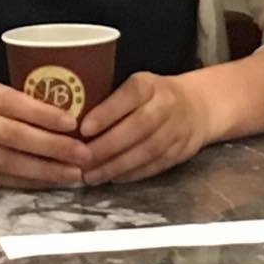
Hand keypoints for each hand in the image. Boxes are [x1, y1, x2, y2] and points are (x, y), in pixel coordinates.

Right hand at [0, 82, 90, 187]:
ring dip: (43, 171)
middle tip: (84, 155)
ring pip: (9, 162)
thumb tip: (67, 112)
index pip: (16, 103)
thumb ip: (17, 102)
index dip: (45, 114)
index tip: (74, 123)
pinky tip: (47, 184)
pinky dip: (25, 183)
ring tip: (72, 175)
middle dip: (53, 147)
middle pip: (16, 136)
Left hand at [80, 71, 214, 184]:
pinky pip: (155, 165)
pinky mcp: (180, 152)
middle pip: (138, 127)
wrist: (197, 107)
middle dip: (107, 146)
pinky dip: (132, 174)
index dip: (108, 112)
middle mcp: (165, 105)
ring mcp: (176, 130)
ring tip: (91, 175)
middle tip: (81, 160)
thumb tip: (66, 115)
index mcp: (149, 85)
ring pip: (146, 150)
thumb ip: (108, 97)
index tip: (84, 128)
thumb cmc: (151, 96)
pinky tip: (112, 178)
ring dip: (117, 165)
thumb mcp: (134, 85)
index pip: (130, 95)